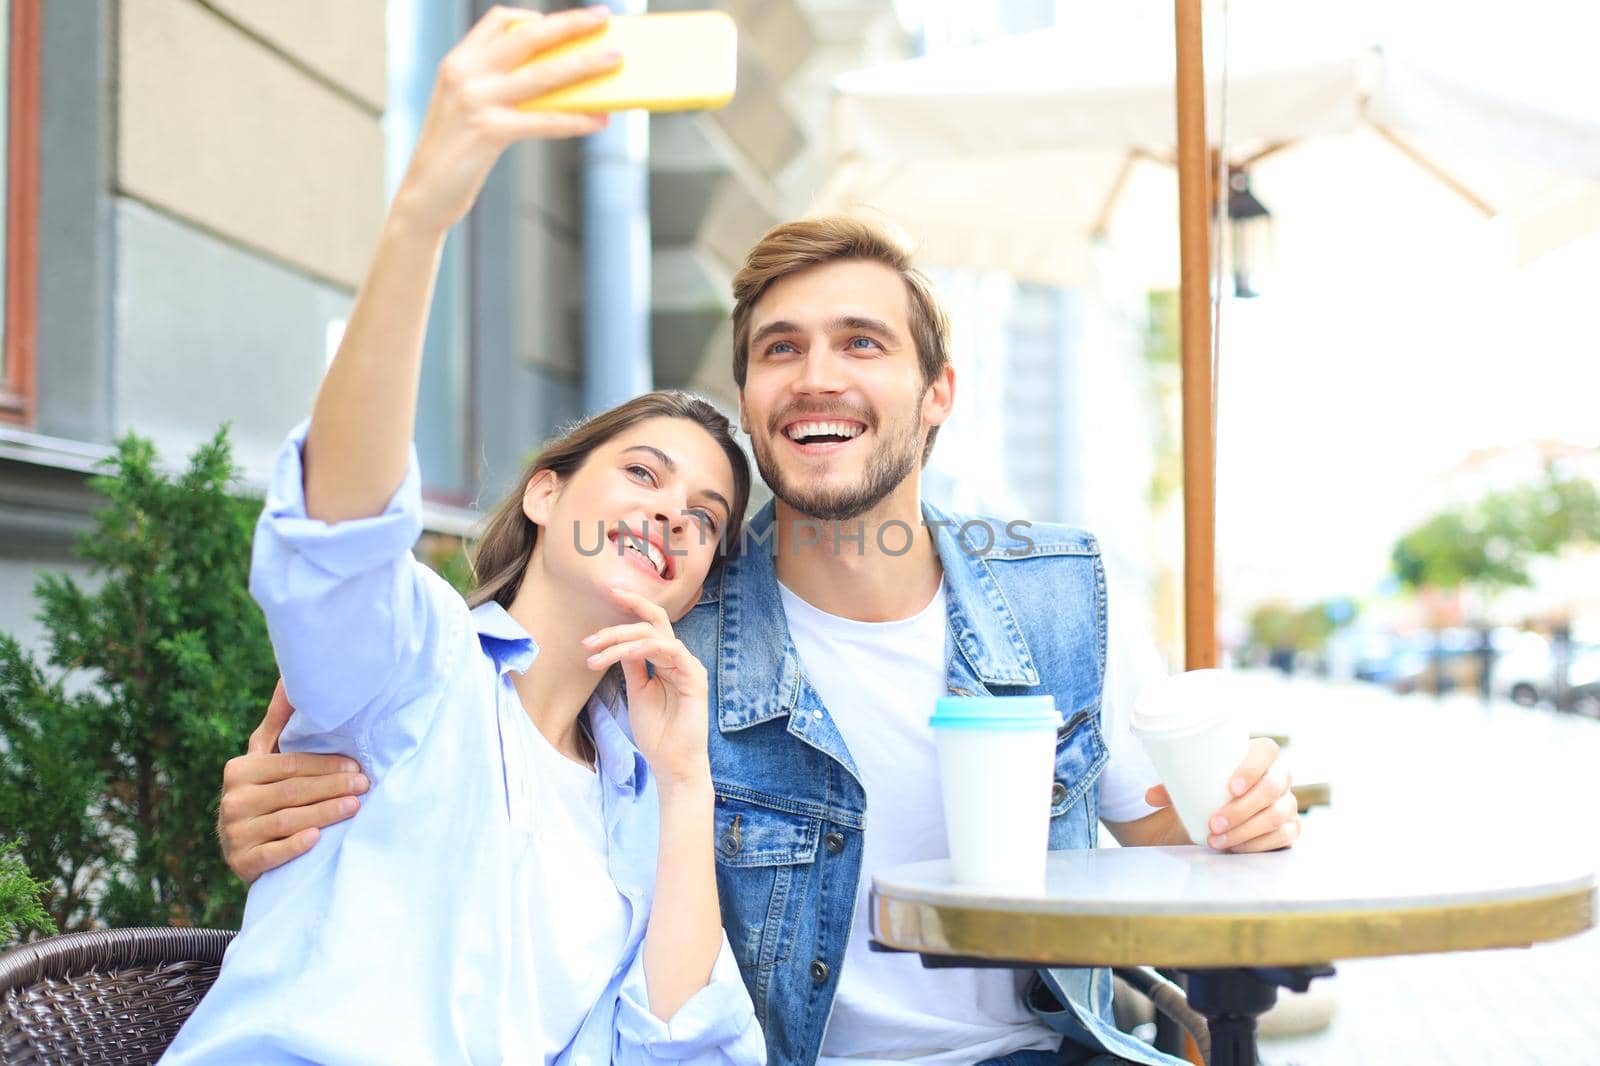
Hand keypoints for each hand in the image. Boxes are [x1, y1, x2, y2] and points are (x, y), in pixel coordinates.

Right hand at [217, 679, 368, 882]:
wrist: (248, 852)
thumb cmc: (266, 795)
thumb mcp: (265, 758)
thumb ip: (277, 724)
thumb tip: (289, 680)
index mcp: (239, 770)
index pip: (290, 765)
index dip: (325, 765)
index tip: (357, 765)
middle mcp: (232, 800)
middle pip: (292, 791)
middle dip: (332, 787)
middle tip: (365, 784)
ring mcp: (234, 833)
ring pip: (287, 820)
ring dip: (324, 812)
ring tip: (355, 806)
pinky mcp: (241, 862)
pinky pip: (272, 853)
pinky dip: (294, 846)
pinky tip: (316, 839)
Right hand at [393, 5, 619, 233]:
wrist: (424, 196)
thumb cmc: (455, 154)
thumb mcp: (468, 108)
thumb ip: (501, 87)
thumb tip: (562, 83)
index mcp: (458, 61)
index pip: (499, 20)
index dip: (536, 16)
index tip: (567, 19)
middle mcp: (465, 73)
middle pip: (528, 36)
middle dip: (571, 24)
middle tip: (604, 16)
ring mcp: (475, 101)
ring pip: (544, 75)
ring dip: (585, 65)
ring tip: (616, 61)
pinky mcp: (488, 132)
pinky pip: (545, 121)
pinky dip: (576, 119)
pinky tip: (598, 121)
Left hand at [582, 587, 710, 789]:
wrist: (673, 764)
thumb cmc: (657, 732)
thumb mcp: (638, 692)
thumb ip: (633, 666)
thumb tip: (619, 644)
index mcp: (668, 660)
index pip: (651, 625)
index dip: (632, 606)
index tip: (610, 591)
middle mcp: (680, 658)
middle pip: (654, 622)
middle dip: (623, 617)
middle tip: (592, 630)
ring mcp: (689, 666)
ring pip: (654, 635)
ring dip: (620, 640)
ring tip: (594, 655)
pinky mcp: (694, 678)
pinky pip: (668, 651)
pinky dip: (642, 648)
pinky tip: (621, 654)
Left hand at [1143, 737, 1299, 851]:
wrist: (1221, 817)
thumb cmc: (1208, 793)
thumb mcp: (1190, 788)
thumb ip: (1171, 789)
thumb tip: (1149, 796)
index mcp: (1256, 757)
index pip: (1267, 750)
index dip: (1253, 767)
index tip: (1230, 787)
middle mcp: (1277, 778)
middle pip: (1274, 787)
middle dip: (1243, 808)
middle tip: (1214, 823)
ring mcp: (1286, 803)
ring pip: (1277, 815)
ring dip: (1246, 830)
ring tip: (1217, 840)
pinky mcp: (1290, 828)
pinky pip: (1284, 836)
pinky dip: (1259, 844)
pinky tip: (1238, 848)